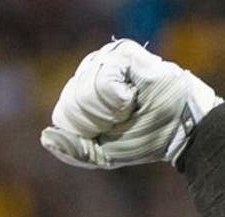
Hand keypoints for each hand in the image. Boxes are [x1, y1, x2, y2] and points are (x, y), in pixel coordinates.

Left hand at [40, 39, 220, 168]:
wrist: (180, 131)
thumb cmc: (145, 139)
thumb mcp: (102, 154)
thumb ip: (72, 149)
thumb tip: (44, 135)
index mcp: (83, 92)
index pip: (64, 113)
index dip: (87, 129)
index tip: (114, 129)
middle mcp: (92, 71)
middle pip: (71, 102)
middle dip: (98, 120)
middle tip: (125, 118)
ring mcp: (107, 59)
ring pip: (85, 92)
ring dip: (110, 110)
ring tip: (132, 105)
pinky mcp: (123, 53)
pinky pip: (102, 82)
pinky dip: (118, 99)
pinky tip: (135, 95)